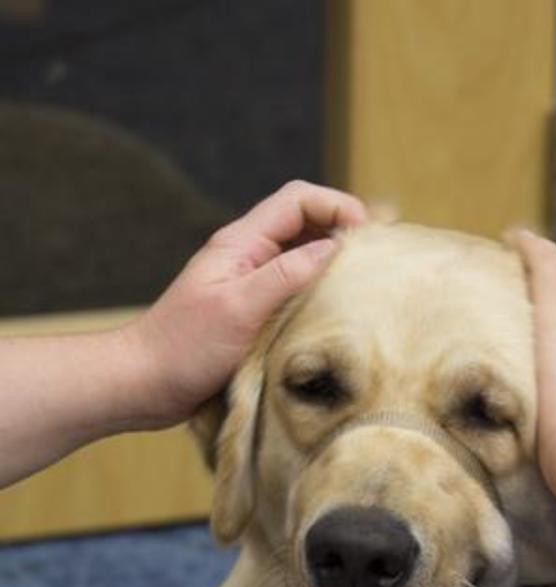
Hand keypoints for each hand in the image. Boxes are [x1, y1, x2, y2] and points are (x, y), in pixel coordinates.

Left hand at [125, 181, 366, 426]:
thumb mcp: (239, 307)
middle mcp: (248, 258)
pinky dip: (318, 297)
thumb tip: (333, 248)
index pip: (297, 200)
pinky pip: (293, 294)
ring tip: (365, 286)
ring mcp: (250, 286)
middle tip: (378, 258)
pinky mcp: (251, 316)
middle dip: (342, 233)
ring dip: (332, 267)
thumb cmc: (184, 347)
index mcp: (241, 243)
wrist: (144, 385)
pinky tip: (335, 317)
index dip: (336, 206)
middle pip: (305, 226)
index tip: (368, 234)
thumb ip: (286, 275)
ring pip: (301, 261)